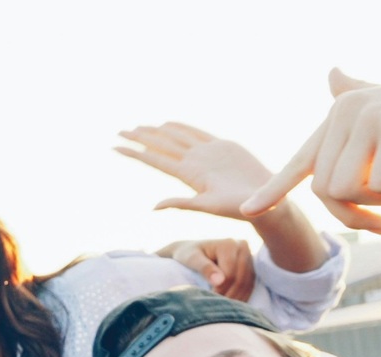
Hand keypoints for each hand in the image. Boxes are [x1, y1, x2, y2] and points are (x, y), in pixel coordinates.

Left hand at [116, 123, 275, 221]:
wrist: (266, 201)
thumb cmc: (238, 208)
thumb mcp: (207, 207)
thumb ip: (181, 204)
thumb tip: (153, 208)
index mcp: (188, 174)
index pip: (155, 159)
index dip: (135, 152)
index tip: (114, 145)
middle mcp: (194, 162)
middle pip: (161, 145)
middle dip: (140, 137)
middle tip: (119, 130)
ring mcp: (207, 153)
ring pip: (176, 137)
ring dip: (157, 131)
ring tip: (138, 127)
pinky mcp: (222, 147)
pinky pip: (197, 133)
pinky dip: (182, 127)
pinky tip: (169, 124)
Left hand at [158, 238, 254, 301]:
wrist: (191, 250)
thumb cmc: (188, 254)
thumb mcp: (192, 259)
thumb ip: (205, 268)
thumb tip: (219, 281)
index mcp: (229, 244)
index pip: (230, 274)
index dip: (221, 290)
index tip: (209, 299)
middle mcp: (242, 247)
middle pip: (240, 280)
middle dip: (229, 296)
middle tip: (217, 308)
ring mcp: (249, 257)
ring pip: (247, 284)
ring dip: (236, 299)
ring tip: (222, 308)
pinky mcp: (251, 266)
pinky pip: (249, 285)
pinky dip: (241, 297)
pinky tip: (231, 305)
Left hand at [242, 63, 380, 232]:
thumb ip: (361, 96)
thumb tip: (331, 73)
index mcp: (342, 111)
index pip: (301, 159)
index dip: (274, 187)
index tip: (249, 210)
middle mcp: (346, 110)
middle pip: (325, 191)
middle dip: (354, 216)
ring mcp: (369, 117)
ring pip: (348, 192)